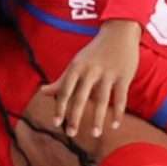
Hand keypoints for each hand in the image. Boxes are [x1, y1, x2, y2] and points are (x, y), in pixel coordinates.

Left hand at [35, 20, 141, 145]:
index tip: (56, 123)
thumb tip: (42, 92)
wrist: (120, 31)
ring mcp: (108, 73)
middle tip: (71, 134)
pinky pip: (121, 98)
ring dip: (98, 119)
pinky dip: (118, 112)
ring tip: (95, 134)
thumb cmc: (95, 51)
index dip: (60, 107)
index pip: (66, 90)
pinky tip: (115, 125)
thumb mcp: (77, 63)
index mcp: (77, 67)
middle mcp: (91, 70)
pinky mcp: (124, 76)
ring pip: (102, 100)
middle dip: (75, 117)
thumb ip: (61, 80)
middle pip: (81, 97)